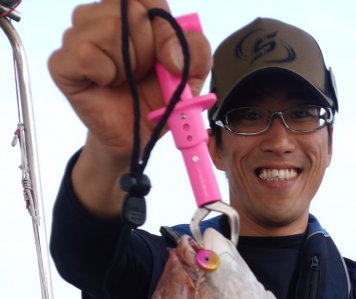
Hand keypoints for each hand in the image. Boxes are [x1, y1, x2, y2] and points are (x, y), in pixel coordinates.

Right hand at [48, 0, 211, 162]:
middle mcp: (100, 16)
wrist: (137, 135)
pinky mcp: (62, 63)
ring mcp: (77, 36)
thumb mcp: (191, 75)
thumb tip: (173, 52)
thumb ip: (197, 51)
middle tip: (142, 74)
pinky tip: (106, 84)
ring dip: (127, 64)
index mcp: (130, 12)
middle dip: (147, 51)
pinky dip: (105, 74)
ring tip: (124, 80)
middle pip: (130, 10)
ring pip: (109, 29)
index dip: (161, 27)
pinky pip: (86, 54)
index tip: (167, 58)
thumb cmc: (157, 99)